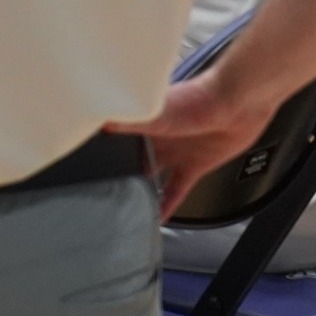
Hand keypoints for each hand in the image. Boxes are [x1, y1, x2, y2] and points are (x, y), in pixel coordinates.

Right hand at [109, 73, 270, 218]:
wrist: (238, 105)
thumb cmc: (198, 98)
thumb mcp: (154, 111)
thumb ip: (126, 120)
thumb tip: (96, 124)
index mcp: (140, 121)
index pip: (109, 138)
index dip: (93, 149)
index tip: (77, 158)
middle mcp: (153, 137)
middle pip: (126, 159)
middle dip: (112, 172)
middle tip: (96, 189)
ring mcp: (173, 153)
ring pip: (148, 177)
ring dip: (138, 190)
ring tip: (121, 206)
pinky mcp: (193, 166)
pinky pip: (175, 190)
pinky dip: (166, 205)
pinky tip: (157, 218)